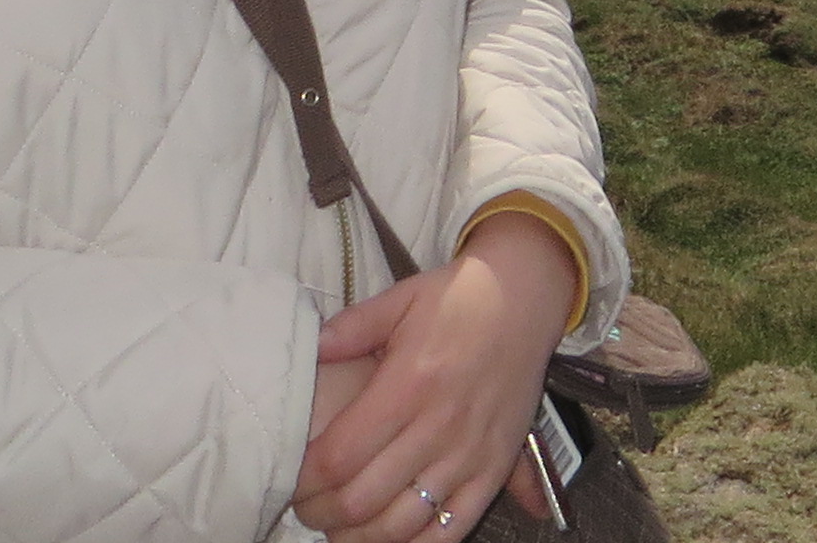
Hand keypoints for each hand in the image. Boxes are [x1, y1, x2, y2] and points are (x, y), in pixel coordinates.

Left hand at [294, 217, 581, 541]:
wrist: (527, 297)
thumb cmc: (458, 298)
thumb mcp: (400, 300)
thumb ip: (350, 329)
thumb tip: (310, 352)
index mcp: (408, 383)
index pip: (339, 456)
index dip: (304, 480)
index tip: (290, 480)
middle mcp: (438, 426)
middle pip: (362, 498)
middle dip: (321, 513)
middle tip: (307, 508)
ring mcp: (469, 453)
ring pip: (402, 523)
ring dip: (360, 536)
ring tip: (340, 527)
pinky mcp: (495, 469)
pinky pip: (452, 529)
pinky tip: (392, 539)